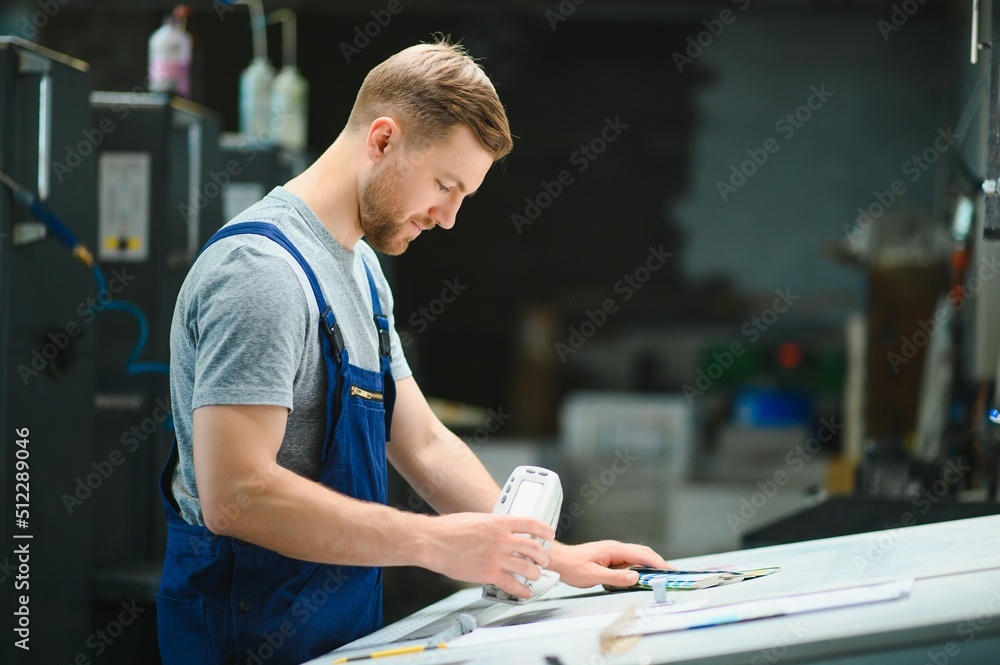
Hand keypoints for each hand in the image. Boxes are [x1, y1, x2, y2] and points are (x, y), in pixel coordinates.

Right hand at [419, 512, 555, 598]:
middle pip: (534, 547)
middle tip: (544, 559)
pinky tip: (524, 592)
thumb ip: (493, 525)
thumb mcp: (477, 519)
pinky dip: (522, 591)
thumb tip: (502, 530)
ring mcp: (496, 557)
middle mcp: (501, 539)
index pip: (531, 524)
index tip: (549, 534)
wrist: (433, 541)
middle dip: (543, 555)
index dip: (545, 530)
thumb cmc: (449, 529)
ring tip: (535, 575)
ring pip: (527, 567)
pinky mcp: (488, 574)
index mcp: (498, 522)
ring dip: (535, 573)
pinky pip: (512, 585)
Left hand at [546, 540, 671, 588]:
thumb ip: (615, 577)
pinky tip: (642, 576)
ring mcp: (613, 553)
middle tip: (671, 574)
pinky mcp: (610, 558)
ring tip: (661, 576)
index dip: (657, 562)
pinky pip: (629, 562)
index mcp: (614, 550)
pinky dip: (640, 568)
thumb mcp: (593, 575)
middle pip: (643, 553)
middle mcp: (616, 549)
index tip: (669, 570)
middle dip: (658, 563)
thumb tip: (635, 578)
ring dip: (650, 565)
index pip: (641, 555)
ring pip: (637, 557)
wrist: (560, 561)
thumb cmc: (573, 566)